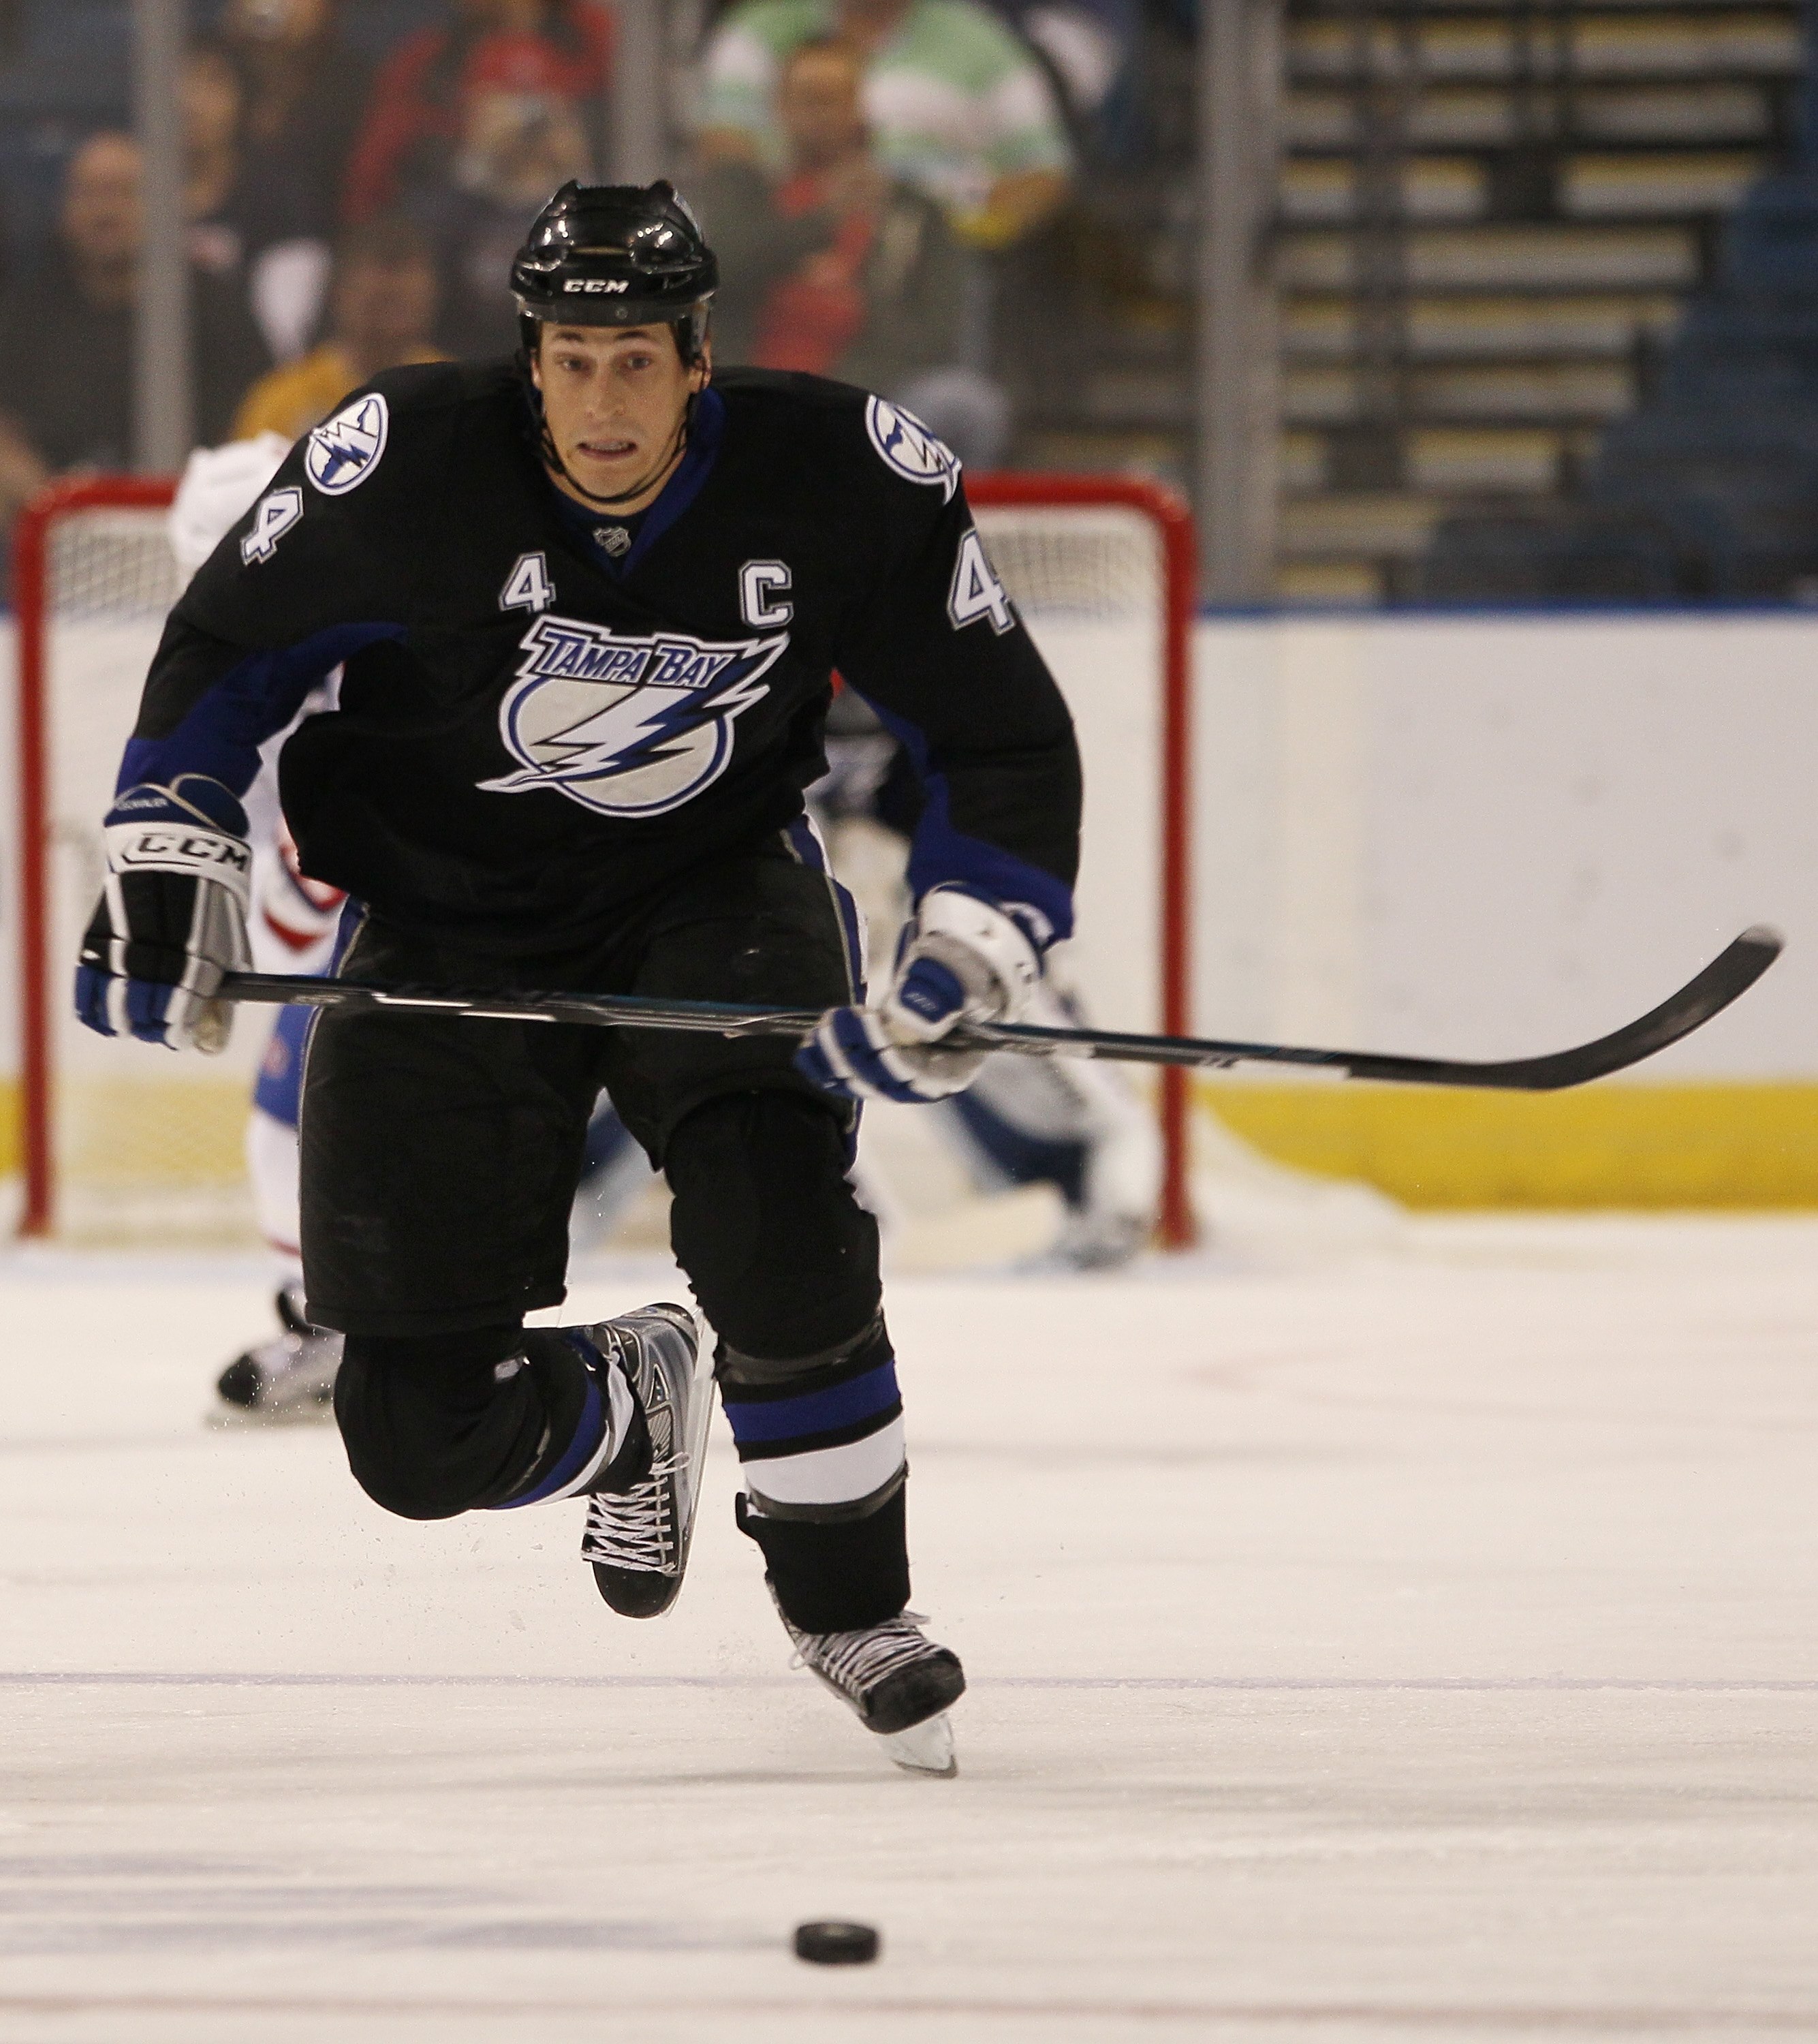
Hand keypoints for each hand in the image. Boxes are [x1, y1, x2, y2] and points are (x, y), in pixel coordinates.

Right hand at [74, 775, 252, 1052]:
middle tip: (156, 1029)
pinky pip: (88, 980)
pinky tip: (101, 1019)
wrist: (176, 844)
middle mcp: (158, 951)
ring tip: (130, 1027)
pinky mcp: (100, 932)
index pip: (180, 1012)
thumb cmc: (212, 902)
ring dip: (122, 1022)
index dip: (178, 1032)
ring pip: (115, 1001)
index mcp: (196, 956)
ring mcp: (125, 942)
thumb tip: (211, 1039)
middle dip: (152, 1028)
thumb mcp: (230, 943)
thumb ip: (221, 991)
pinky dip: (92, 1005)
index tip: (179, 1038)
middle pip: (146, 1011)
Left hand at [796, 884, 1042, 1103]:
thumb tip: (907, 1021)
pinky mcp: (876, 1065)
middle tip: (834, 1020)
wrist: (952, 961)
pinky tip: (805, 1050)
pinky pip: (848, 1075)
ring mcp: (900, 1074)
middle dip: (855, 1056)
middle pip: (888, 1085)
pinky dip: (824, 1066)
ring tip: (817, 1032)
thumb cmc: (964, 964)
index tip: (868, 1023)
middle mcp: (928, 1077)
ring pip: (863, 1083)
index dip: (893, 1059)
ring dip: (836, 1062)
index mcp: (959, 1062)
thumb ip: (941, 991)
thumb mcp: (961, 969)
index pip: (923, 1077)